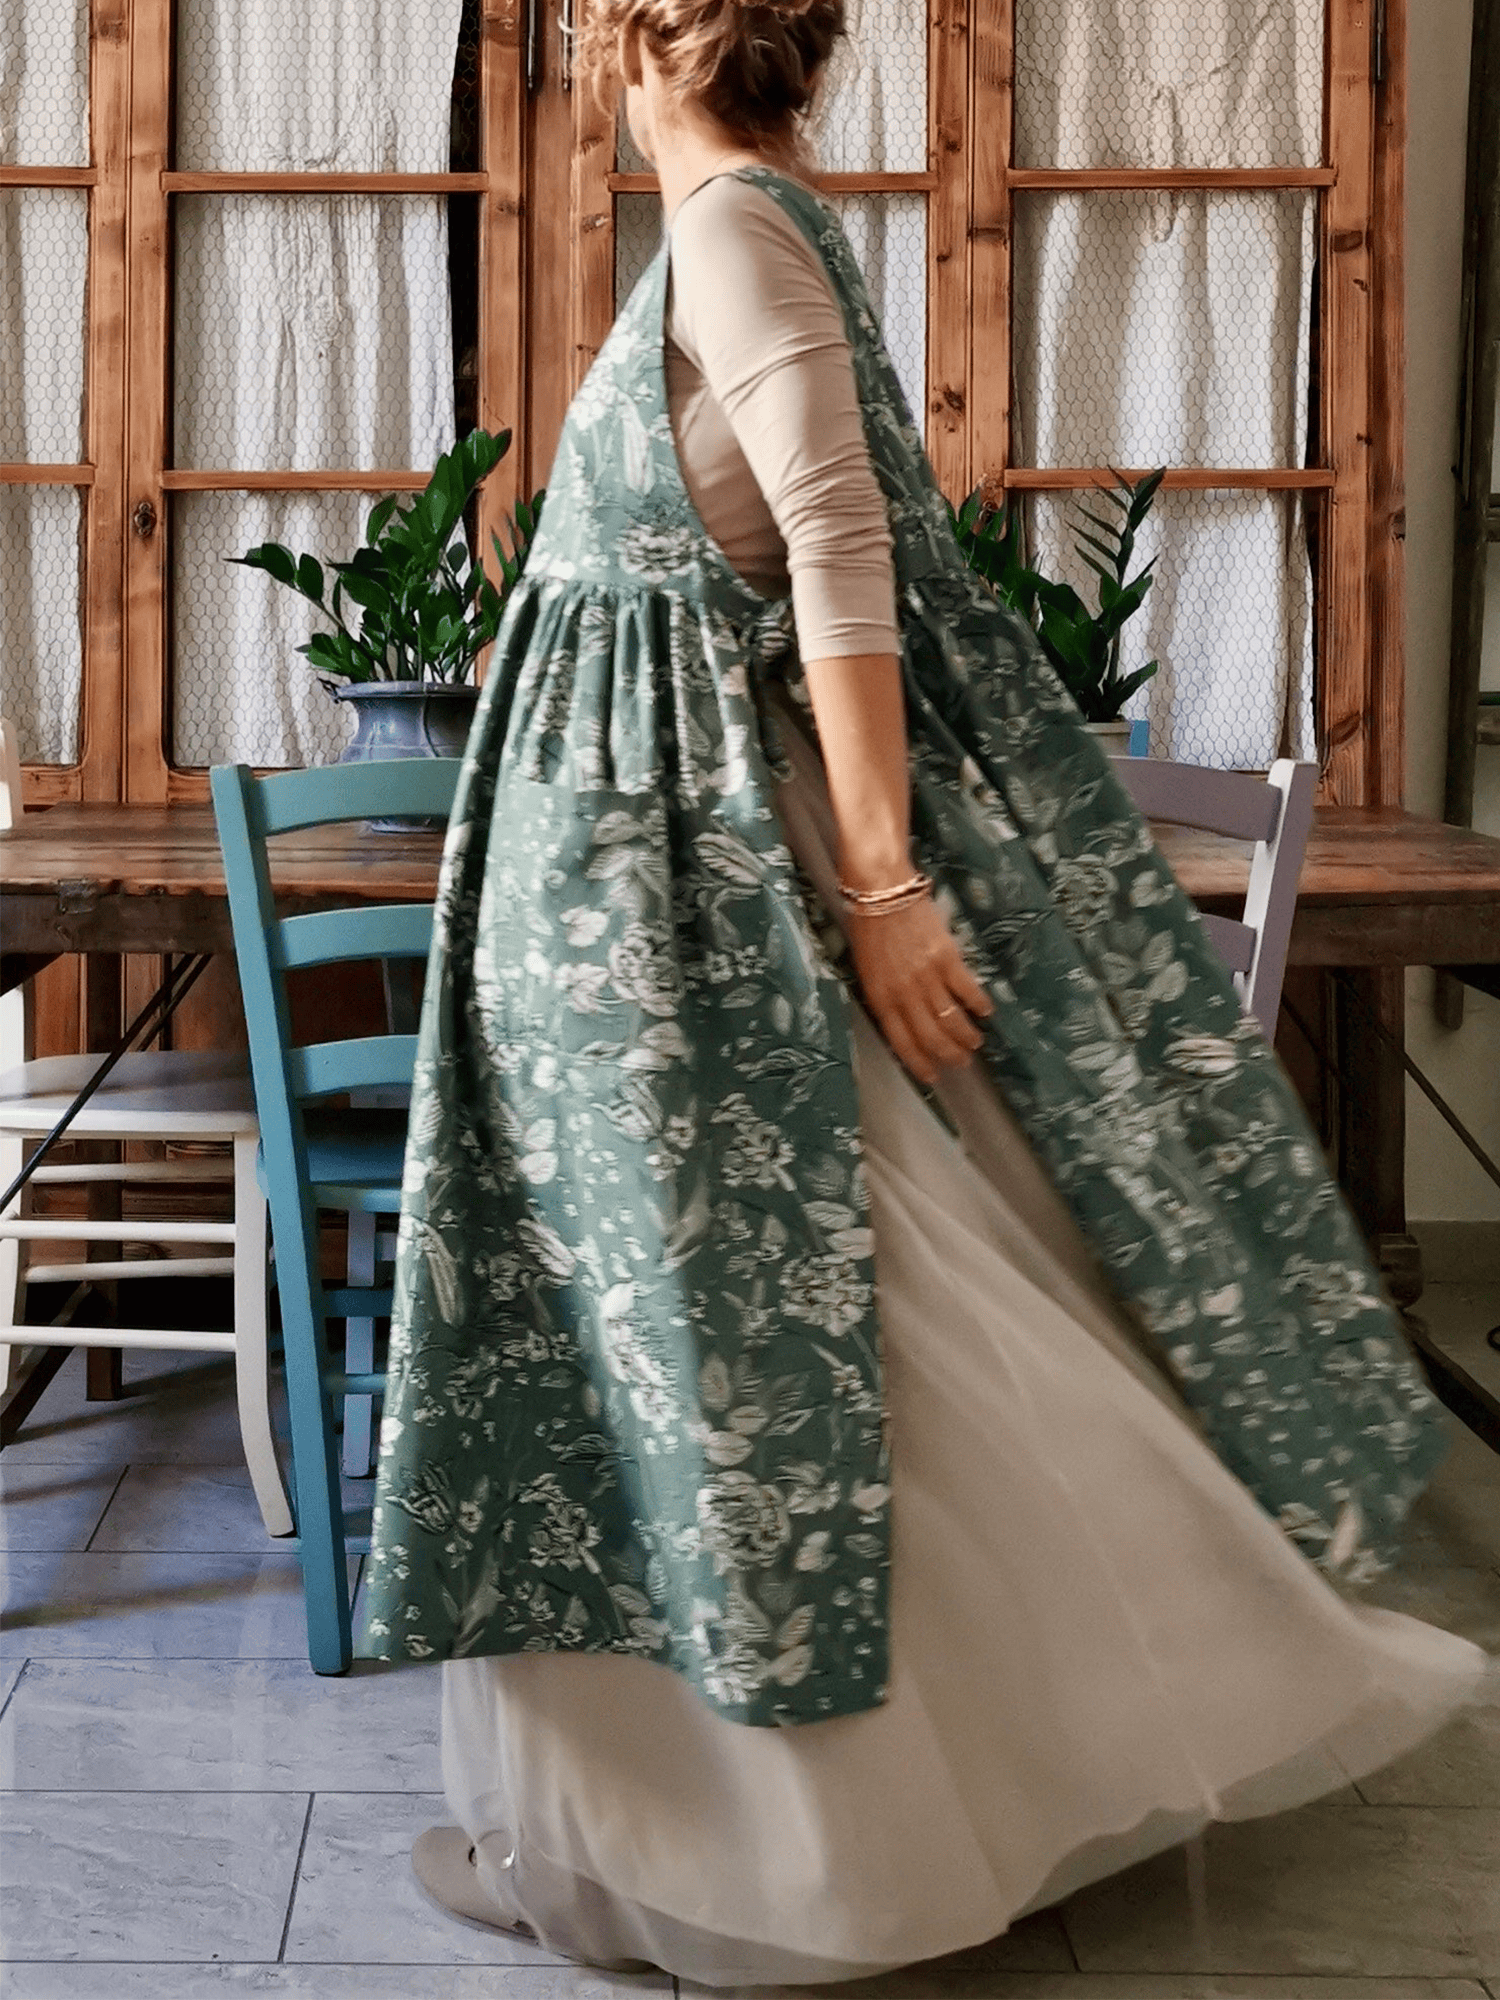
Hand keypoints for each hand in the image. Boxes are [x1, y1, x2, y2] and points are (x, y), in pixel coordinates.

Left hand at [844, 894, 993, 1086]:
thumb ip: (885, 996)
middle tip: (961, 1062)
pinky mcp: (947, 958)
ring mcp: (927, 977)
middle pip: (932, 1037)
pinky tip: (985, 1012)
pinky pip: (967, 990)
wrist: (881, 891)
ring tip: (974, 1042)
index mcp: (881, 998)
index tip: (933, 1076)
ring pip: (952, 1019)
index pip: (903, 1042)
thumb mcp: (867, 969)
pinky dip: (978, 1004)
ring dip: (966, 1036)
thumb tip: (903, 1019)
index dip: (919, 1063)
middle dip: (949, 1055)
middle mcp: (905, 994)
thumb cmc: (868, 928)